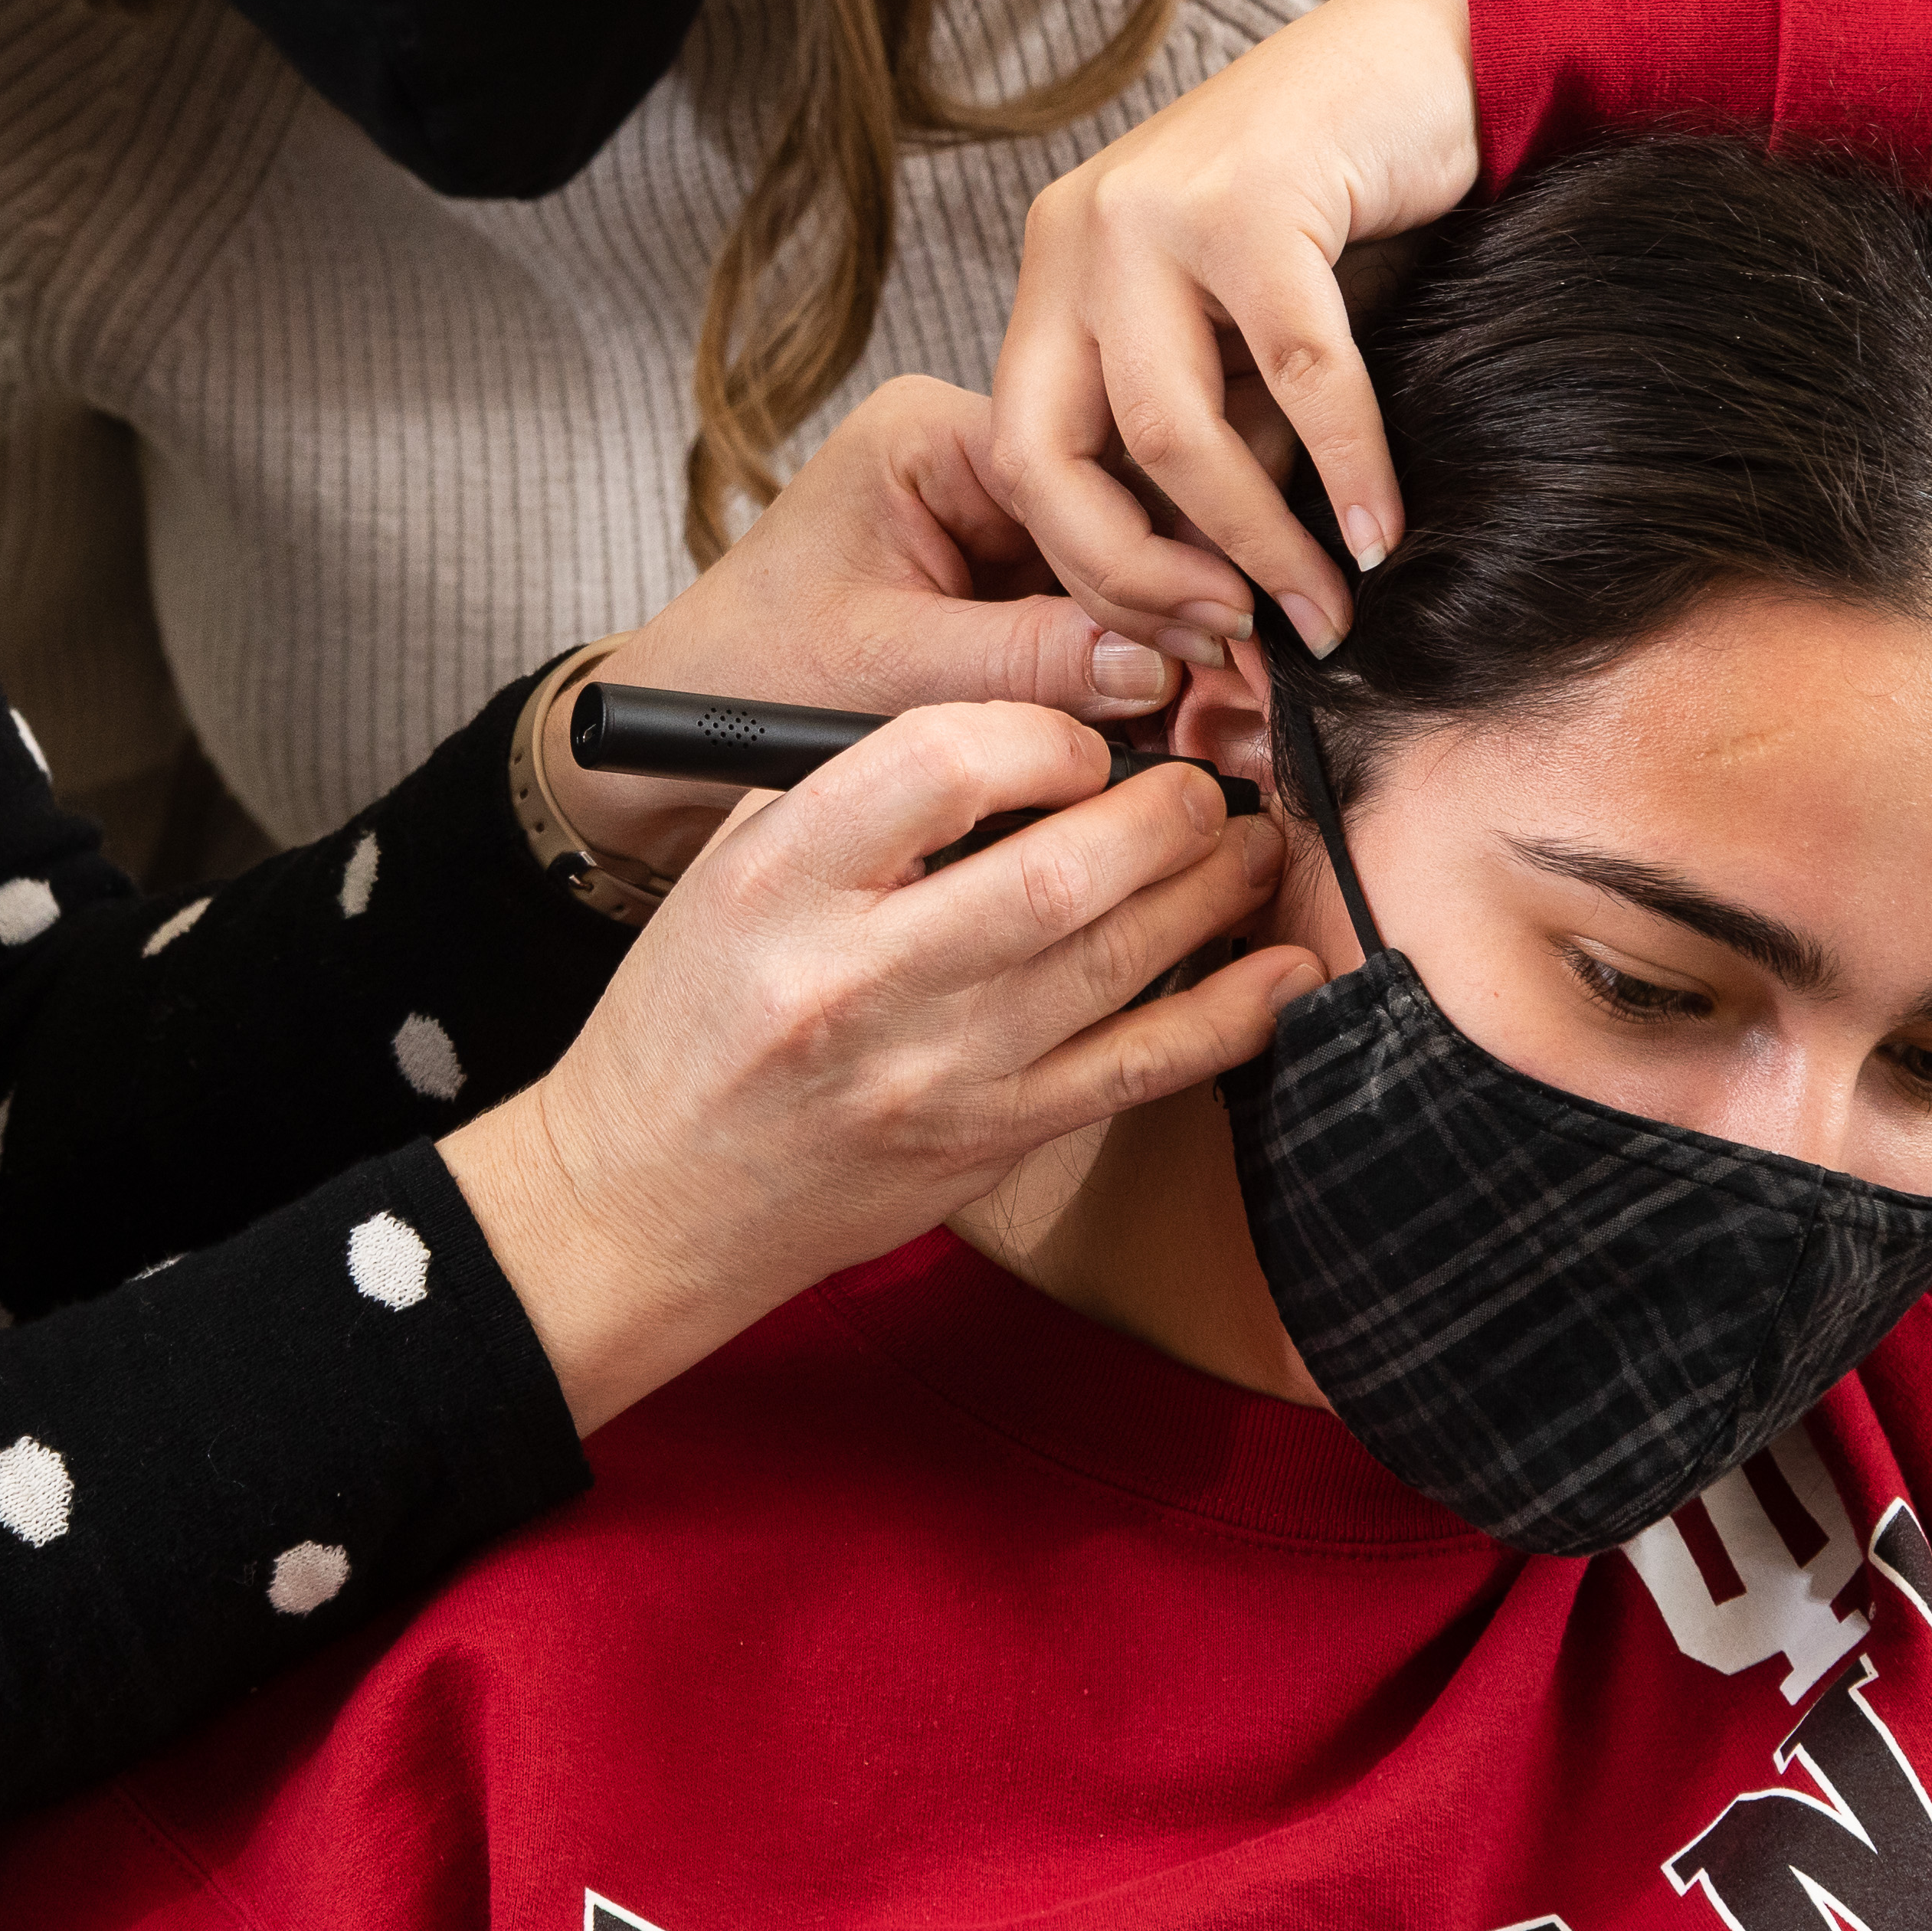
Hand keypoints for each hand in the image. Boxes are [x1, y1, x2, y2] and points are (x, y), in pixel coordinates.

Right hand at [444, 702, 1317, 1433]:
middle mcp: (858, 977)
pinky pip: (1141, 1069)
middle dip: (1165, 807)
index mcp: (780, 881)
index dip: (1045, 734)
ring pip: (1119, 958)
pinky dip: (1231, 1013)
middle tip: (1200, 785)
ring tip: (1249, 845)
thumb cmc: (691, 1016)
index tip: (1079, 742)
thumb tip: (1026, 737)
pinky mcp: (988, 1145)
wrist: (648, 1197)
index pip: (943, 761)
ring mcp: (934, 1073)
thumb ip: (860, 798)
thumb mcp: (733, 871)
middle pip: (1062, 866)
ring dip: (1212, 888)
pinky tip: (1283, 967)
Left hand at [548, 373, 1183, 880]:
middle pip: (1119, 508)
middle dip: (1174, 599)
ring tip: (1219, 704)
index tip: (1227, 624)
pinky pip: (1095, 610)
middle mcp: (974, 453)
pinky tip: (1178, 708)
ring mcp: (996, 515)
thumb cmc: (748, 675)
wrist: (682, 728)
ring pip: (1121, 564)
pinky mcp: (1005, 576)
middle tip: (1241, 676)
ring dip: (1160, 639)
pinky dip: (1128, 666)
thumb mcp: (888, 670)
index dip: (1161, 551)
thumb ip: (1024, 664)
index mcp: (931, 433)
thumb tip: (1164, 667)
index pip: (1084, 465)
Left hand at [989, 0, 1480, 670]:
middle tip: (1229, 641)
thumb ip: (1221, 449)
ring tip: (1326, 612)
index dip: (1093, 571)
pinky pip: (1295, 374)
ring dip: (1254, 546)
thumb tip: (1216, 607)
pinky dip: (1347, 469)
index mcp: (1056, 273)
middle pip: (1050, 459)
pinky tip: (1383, 535)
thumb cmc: (1348, 211)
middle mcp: (1076, 237)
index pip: (1021, 460)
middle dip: (1137, 580)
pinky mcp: (1252, 197)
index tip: (1182, 638)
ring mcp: (1151, 210)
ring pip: (1165, 432)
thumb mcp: (1249, 341)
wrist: (1438, 55)